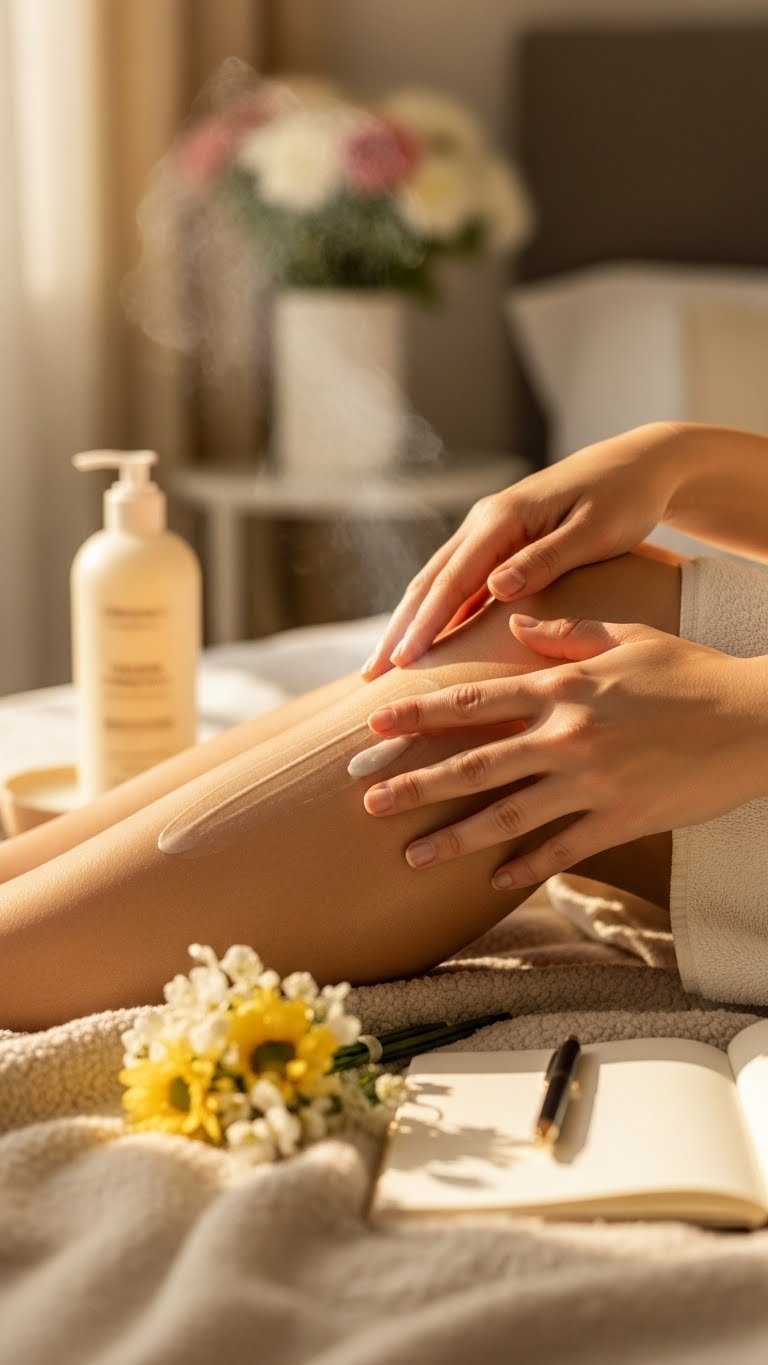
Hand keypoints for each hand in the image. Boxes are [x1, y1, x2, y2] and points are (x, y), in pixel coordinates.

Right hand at [361, 422, 686, 678]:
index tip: (401, 663)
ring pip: (436, 581)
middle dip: (398, 629)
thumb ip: (545, 560)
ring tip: (383, 667)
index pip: (452, 579)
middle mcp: (486, 520)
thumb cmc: (624, 499)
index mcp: (503, 517)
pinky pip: (458, 582)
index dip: (424, 624)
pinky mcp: (499, 541)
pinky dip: (436, 613)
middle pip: (429, 581)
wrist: (640, 465)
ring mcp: (488, 529)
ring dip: (408, 623)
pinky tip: (426, 642)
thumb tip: (495, 589)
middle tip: (369, 677)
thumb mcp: (593, 531)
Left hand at [362, 614, 767, 889]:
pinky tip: (492, 880)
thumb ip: (567, 634)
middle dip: (415, 785)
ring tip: (410, 855)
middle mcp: (568, 736)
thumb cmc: (693, 674)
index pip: (475, 702)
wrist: (759, 721)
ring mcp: (593, 783)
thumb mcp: (629, 638)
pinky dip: (525, 865)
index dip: (420, 713)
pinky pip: (562, 850)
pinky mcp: (622, 820)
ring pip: (507, 816)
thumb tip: (518, 622)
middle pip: (475, 766)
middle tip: (366, 801)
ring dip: (453, 838)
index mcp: (564, 688)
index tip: (375, 725)